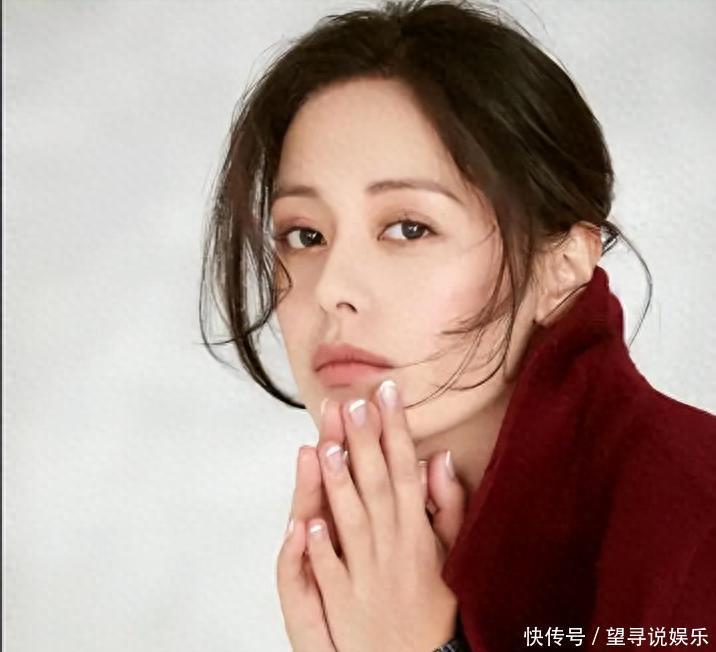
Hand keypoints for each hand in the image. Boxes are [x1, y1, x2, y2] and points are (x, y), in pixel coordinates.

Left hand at [276, 382, 466, 651]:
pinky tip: (310, 521)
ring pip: (353, 523)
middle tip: (353, 404)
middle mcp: (394, 546)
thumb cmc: (434, 603)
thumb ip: (449, 505)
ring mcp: (368, 574)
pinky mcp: (345, 602)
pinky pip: (331, 573)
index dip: (396, 430)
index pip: (405, 469)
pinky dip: (322, 549)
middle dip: (365, 443)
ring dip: (339, 485)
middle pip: (376, 486)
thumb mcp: (452, 551)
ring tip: (328, 447)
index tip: (387, 394)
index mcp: (418, 531)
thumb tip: (440, 458)